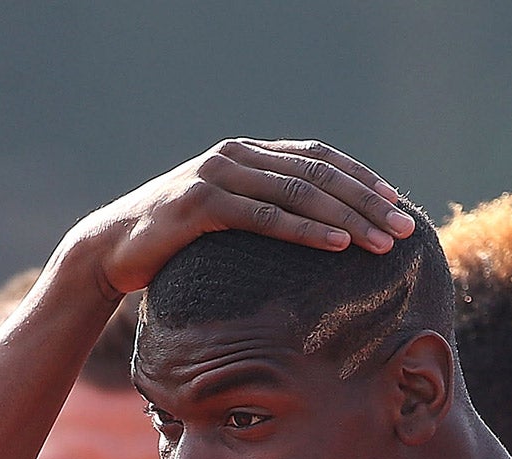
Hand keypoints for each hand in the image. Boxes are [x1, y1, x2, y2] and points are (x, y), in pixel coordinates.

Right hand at [62, 138, 415, 299]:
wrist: (108, 251)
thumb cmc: (170, 245)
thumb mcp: (221, 221)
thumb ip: (258, 212)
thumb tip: (307, 236)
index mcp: (247, 154)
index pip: (318, 159)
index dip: (361, 179)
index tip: (395, 206)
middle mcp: (236, 155)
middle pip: (317, 174)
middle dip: (366, 203)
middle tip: (403, 231)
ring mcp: (217, 175)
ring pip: (297, 193)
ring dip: (346, 220)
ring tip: (380, 244)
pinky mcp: (200, 203)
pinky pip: (264, 216)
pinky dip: (304, 231)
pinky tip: (336, 246)